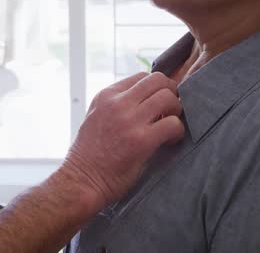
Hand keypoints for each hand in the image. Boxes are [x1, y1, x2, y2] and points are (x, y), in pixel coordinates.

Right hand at [62, 72, 184, 208]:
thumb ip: (116, 105)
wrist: (81, 181)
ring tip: (169, 126)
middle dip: (171, 93)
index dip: (156, 88)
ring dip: (176, 111)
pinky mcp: (141, 140)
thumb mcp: (96, 118)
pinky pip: (173, 124)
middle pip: (159, 80)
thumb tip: (145, 100)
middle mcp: (117, 103)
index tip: (159, 104)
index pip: (142, 76)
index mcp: (106, 96)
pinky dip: (178, 132)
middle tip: (171, 111)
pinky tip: (170, 141)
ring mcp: (129, 120)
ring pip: (168, 97)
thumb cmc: (89, 156)